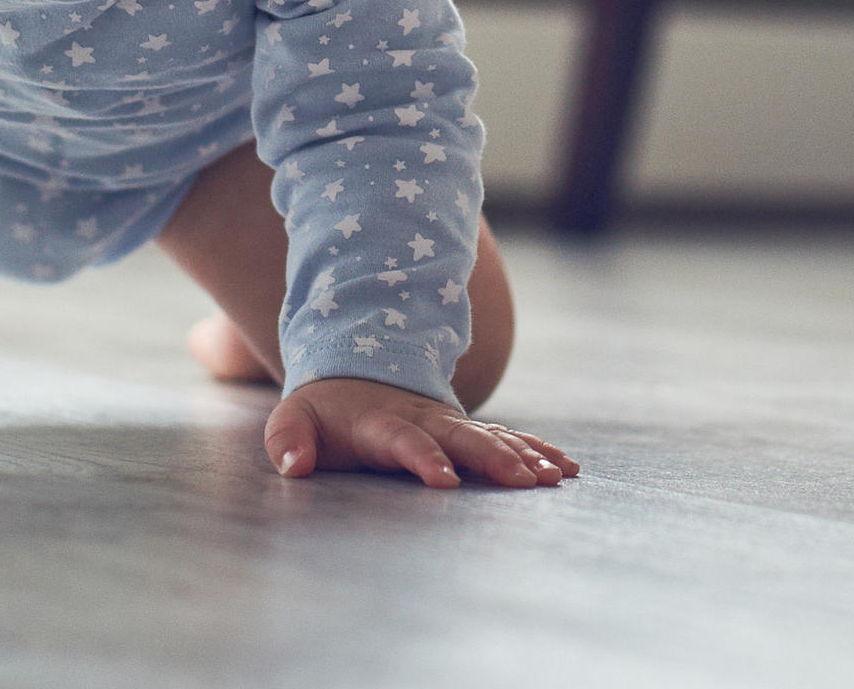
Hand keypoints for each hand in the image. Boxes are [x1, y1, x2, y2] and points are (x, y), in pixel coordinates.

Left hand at [265, 376, 577, 489]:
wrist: (354, 373)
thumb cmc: (322, 411)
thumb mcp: (294, 418)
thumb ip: (288, 439)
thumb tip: (293, 465)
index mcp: (382, 421)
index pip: (405, 440)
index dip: (424, 458)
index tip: (445, 481)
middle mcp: (425, 419)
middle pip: (463, 437)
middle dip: (494, 458)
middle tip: (524, 481)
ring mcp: (450, 422)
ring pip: (492, 436)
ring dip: (523, 455)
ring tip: (553, 477)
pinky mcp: (467, 430)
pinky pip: (507, 438)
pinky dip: (536, 450)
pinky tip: (565, 467)